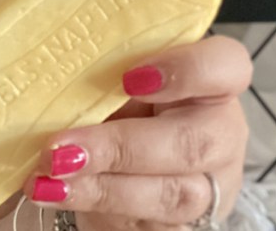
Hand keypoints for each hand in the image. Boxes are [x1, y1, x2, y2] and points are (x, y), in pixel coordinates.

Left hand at [23, 36, 251, 229]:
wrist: (116, 159)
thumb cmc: (116, 102)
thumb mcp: (113, 79)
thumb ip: (99, 69)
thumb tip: (49, 61)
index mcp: (210, 82)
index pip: (227, 66)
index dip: (187, 70)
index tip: (130, 78)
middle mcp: (218, 134)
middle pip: (192, 142)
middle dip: (119, 148)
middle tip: (60, 151)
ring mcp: (208, 185)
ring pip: (172, 195)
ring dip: (102, 190)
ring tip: (48, 183)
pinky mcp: (183, 224)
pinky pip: (148, 225)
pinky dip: (98, 214)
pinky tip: (57, 198)